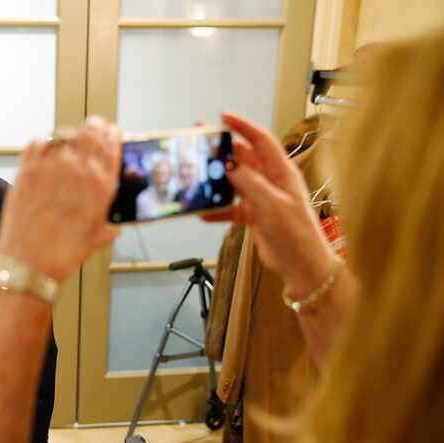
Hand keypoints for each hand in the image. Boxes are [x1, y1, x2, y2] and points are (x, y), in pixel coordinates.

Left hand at [0, 116, 120, 280]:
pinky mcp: (27, 170)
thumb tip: (115, 218)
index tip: (110, 133)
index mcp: (101, 185)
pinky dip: (41, 144)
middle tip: (90, 131)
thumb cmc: (63, 253)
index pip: (112, 142)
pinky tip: (43, 154)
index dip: (112, 133)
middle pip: (90, 129)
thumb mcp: (99, 236)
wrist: (30, 263)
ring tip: (66, 146)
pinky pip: (37, 142)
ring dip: (67, 138)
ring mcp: (51, 167)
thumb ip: (111, 221)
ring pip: (64, 134)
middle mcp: (78, 171)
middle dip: (92, 127)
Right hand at [212, 113, 335, 296]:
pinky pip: (232, 208)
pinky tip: (205, 213)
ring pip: (236, 183)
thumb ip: (249, 183)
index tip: (223, 118)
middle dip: (223, 151)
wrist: (303, 266)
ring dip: (218, 182)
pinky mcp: (256, 216)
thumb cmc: (297, 234)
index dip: (243, 126)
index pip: (261, 141)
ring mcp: (263, 199)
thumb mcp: (271, 205)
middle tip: (202, 143)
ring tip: (199, 177)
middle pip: (244, 159)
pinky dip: (219, 210)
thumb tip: (229, 165)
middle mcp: (272, 182)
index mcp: (282, 172)